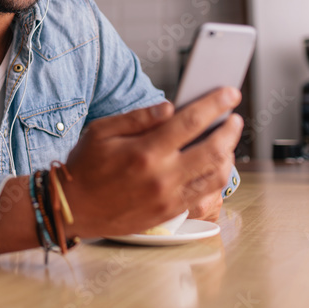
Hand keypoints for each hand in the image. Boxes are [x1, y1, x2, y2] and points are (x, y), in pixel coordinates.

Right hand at [60, 88, 241, 238]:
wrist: (73, 209)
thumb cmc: (84, 167)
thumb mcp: (101, 131)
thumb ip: (138, 118)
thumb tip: (169, 107)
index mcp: (144, 152)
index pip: (190, 122)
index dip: (215, 105)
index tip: (229, 94)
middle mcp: (161, 177)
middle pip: (213, 150)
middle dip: (230, 130)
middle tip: (234, 119)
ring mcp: (168, 198)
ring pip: (215, 176)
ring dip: (227, 156)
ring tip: (226, 142)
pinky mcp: (169, 213)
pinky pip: (205, 198)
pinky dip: (215, 181)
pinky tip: (213, 168)